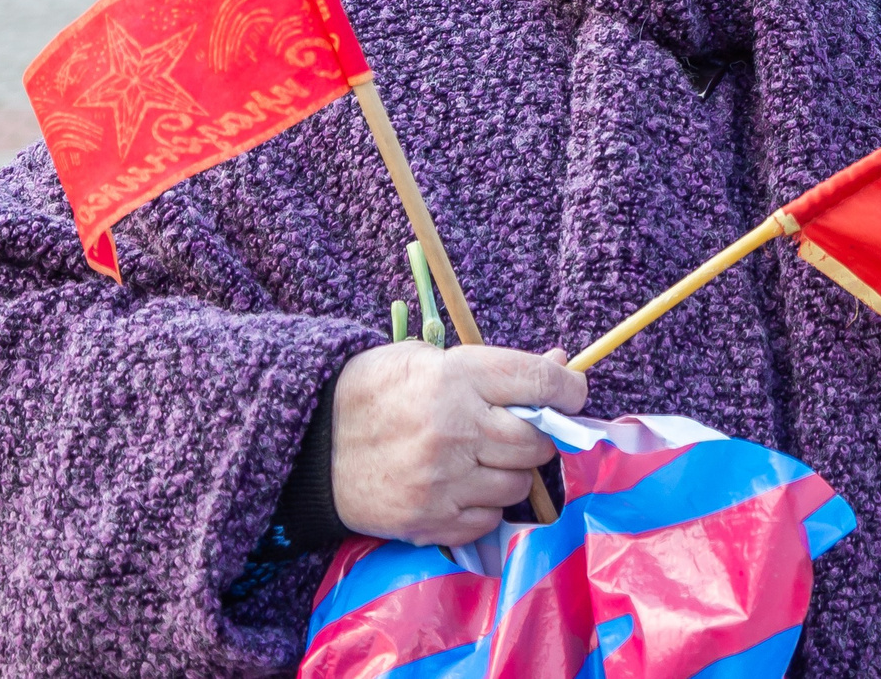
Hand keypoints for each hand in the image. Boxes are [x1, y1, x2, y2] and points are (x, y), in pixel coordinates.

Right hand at [331, 342, 587, 545]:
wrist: (310, 440)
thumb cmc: (377, 390)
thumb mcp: (432, 360)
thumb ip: (497, 369)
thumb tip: (561, 367)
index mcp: (456, 378)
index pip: (541, 383)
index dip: (568, 388)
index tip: (571, 393)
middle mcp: (454, 429)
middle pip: (536, 440)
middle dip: (536, 435)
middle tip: (514, 429)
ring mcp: (442, 480)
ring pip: (518, 484)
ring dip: (512, 472)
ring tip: (482, 458)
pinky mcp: (428, 520)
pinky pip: (489, 519)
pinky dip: (486, 505)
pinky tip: (463, 486)